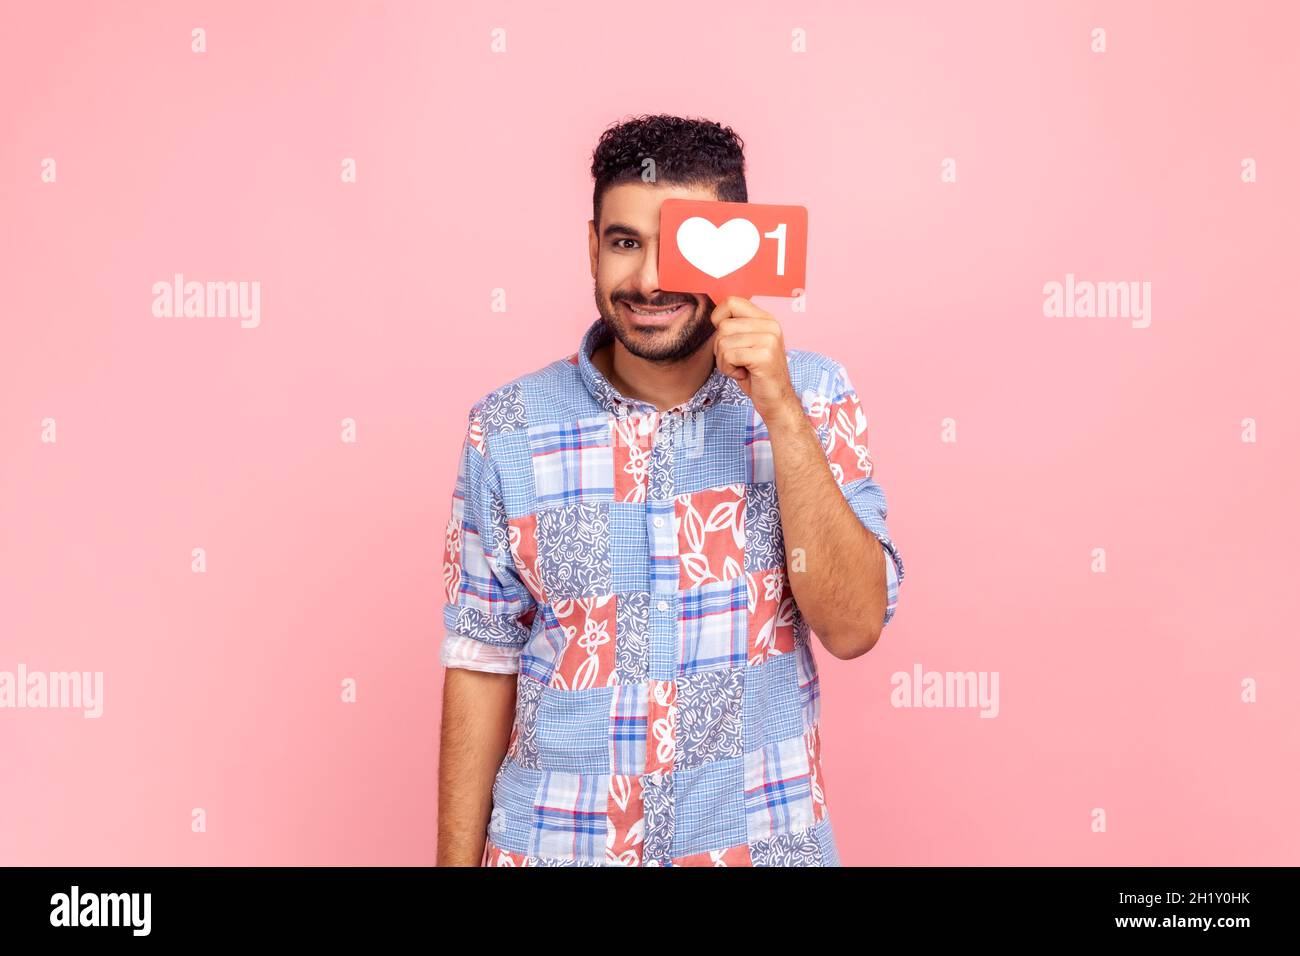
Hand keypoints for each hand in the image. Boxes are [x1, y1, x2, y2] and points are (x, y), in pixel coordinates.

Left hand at [710, 295, 801, 422]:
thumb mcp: (746, 345)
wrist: (776, 399)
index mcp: (765, 319)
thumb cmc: (756, 374)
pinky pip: (729, 356)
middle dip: (720, 348)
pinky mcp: (764, 355)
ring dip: (724, 361)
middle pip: (723, 326)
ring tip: (740, 368)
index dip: (719, 318)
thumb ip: (736, 328)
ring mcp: (769, 339)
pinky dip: (730, 370)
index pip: (731, 302)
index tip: (725, 338)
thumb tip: (714, 319)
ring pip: (723, 342)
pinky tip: (743, 374)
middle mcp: (770, 325)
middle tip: (735, 360)